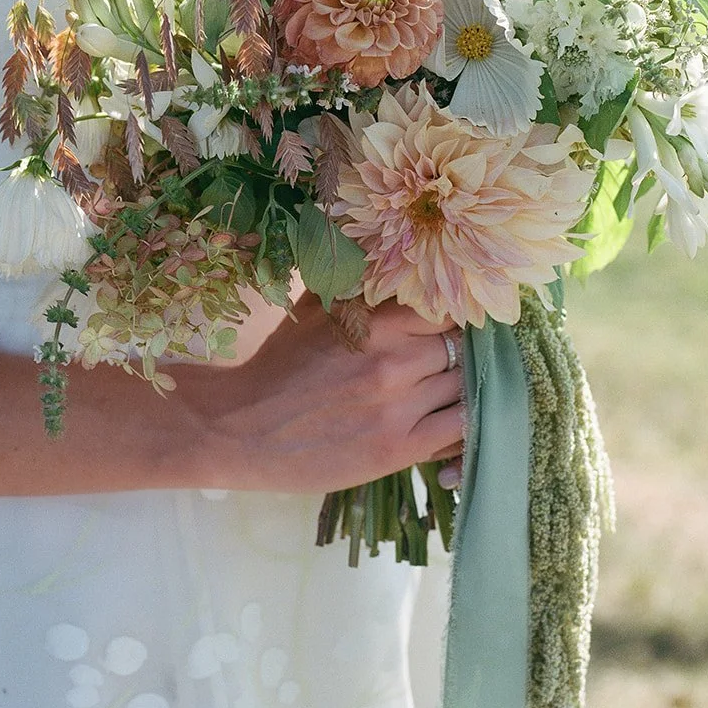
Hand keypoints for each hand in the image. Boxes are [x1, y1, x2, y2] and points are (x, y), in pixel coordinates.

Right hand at [190, 291, 465, 493]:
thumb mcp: (314, 310)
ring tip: (452, 387)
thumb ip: (357, 285)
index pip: (448, 307)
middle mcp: (393, 360)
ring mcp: (398, 407)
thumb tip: (388, 258)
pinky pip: (460, 430)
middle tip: (455, 357)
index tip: (451, 323)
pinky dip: (465, 423)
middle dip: (461, 350)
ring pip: (466, 387)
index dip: (454, 314)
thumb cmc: (279, 367)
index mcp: (374, 321)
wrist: (241, 428)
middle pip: (462, 347)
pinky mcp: (398, 449)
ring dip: (465, 386)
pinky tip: (452, 418)